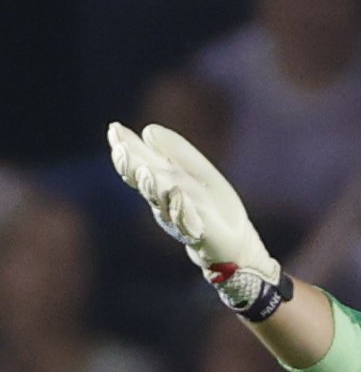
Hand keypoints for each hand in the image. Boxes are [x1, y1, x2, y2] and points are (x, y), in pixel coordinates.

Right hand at [107, 122, 283, 314]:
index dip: (126, 149)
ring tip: (146, 172)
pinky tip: (178, 193)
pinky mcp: (201, 235)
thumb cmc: (212, 206)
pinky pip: (189, 223)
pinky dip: (182, 209)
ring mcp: (181, 220)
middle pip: (145, 184)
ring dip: (153, 187)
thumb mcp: (196, 172)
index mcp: (163, 186)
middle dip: (132, 168)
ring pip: (163, 203)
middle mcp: (166, 203)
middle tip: (122, 151)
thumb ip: (175, 152)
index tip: (115, 129)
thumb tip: (148, 130)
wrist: (234, 242)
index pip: (139, 165)